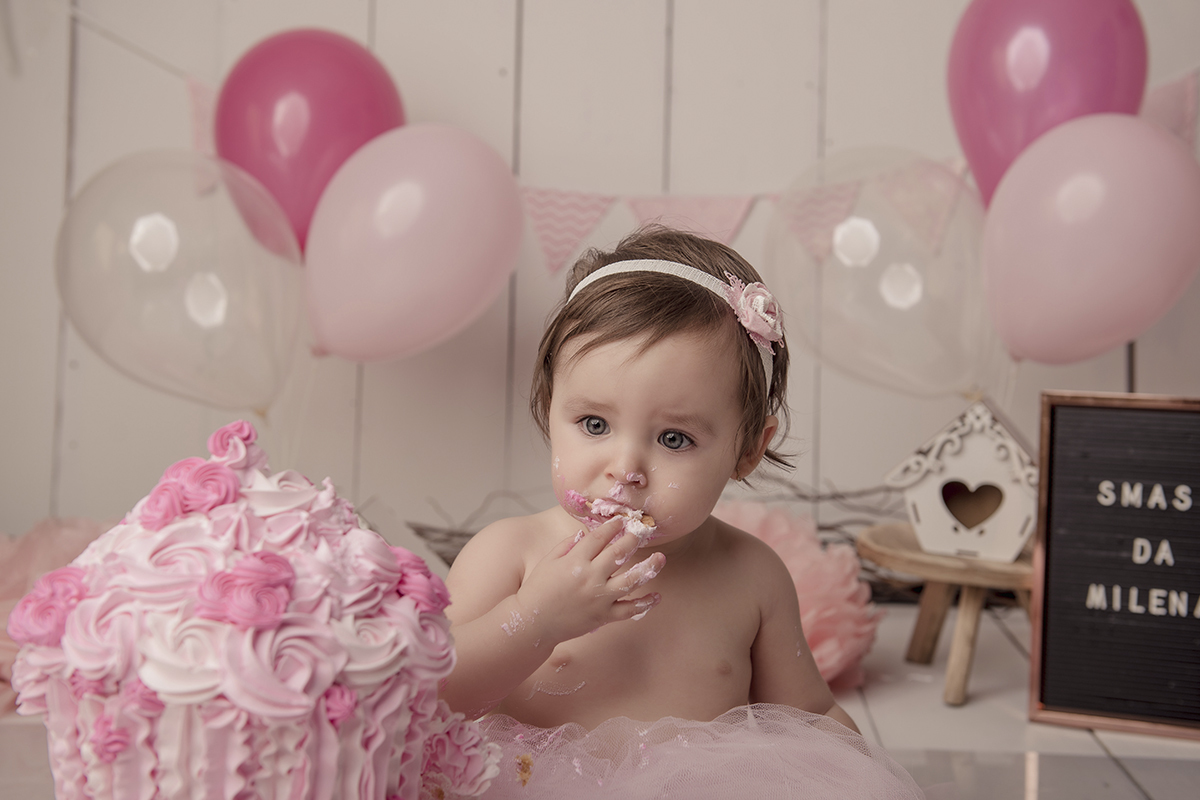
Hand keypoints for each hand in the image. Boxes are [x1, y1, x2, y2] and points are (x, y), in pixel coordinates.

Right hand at [514, 518, 663, 643]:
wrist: (534, 623)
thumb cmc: (538, 590)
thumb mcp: (548, 561)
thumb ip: (567, 545)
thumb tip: (585, 533)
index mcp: (575, 561)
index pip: (599, 538)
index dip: (612, 526)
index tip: (622, 520)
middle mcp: (590, 578)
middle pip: (619, 553)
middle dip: (633, 539)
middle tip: (643, 531)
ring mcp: (599, 598)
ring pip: (631, 581)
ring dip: (648, 568)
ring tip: (661, 558)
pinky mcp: (604, 616)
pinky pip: (629, 610)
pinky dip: (644, 604)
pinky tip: (656, 596)